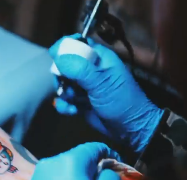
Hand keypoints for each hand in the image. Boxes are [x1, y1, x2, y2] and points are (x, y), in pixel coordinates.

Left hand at [6, 143, 121, 179]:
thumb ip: (112, 179)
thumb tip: (107, 172)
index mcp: (71, 160)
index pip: (95, 147)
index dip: (110, 155)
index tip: (117, 168)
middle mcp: (51, 162)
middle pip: (78, 157)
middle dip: (93, 168)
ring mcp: (39, 175)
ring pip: (65, 169)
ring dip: (77, 177)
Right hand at [50, 34, 163, 152]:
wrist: (130, 129)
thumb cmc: (122, 102)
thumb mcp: (102, 84)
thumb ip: (81, 70)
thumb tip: (59, 59)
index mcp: (100, 58)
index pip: (78, 43)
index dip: (65, 47)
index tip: (55, 56)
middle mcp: (91, 69)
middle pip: (65, 63)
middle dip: (62, 76)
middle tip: (67, 86)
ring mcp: (85, 86)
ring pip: (63, 83)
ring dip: (64, 93)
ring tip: (73, 101)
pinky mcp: (81, 101)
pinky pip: (65, 99)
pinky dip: (65, 105)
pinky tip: (73, 111)